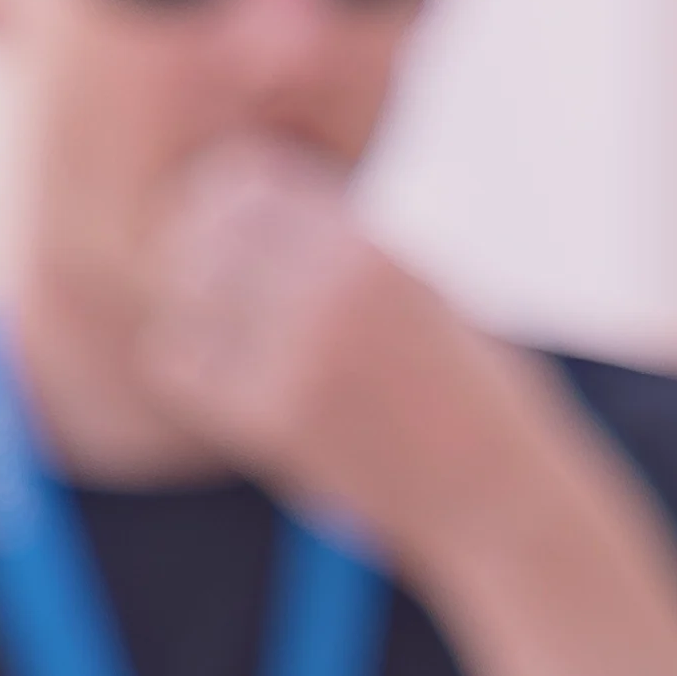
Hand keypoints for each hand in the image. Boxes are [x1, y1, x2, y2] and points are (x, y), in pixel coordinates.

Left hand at [131, 140, 507, 520]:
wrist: (495, 494)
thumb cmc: (464, 395)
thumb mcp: (416, 288)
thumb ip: (338, 247)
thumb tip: (245, 206)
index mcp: (368, 242)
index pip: (244, 181)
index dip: (228, 212)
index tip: (237, 254)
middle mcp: (332, 282)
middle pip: (203, 234)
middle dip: (202, 268)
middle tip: (231, 316)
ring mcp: (300, 349)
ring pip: (182, 301)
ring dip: (197, 325)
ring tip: (245, 361)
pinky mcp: (275, 414)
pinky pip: (183, 370)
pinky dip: (199, 383)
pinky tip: (245, 403)